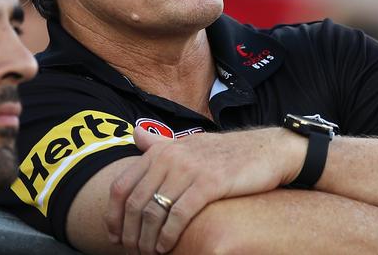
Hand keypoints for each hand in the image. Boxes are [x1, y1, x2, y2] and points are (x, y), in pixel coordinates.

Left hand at [104, 126, 305, 254]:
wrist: (264, 150)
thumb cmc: (223, 153)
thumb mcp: (188, 143)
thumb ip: (159, 143)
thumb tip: (135, 134)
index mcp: (160, 151)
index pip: (121, 185)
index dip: (113, 214)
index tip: (114, 234)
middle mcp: (169, 157)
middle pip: (134, 202)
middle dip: (128, 232)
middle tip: (130, 250)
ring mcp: (189, 170)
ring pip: (154, 211)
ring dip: (146, 239)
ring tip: (148, 253)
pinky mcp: (209, 184)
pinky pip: (179, 215)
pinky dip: (168, 236)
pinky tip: (166, 248)